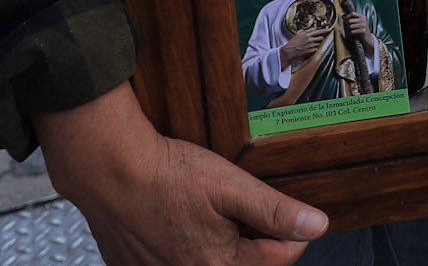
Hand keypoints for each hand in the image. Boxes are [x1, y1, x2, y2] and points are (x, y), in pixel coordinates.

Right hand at [37, 83, 325, 265]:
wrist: (108, 171)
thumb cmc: (167, 176)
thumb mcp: (231, 186)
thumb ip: (276, 211)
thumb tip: (318, 226)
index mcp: (220, 265)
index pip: (282, 257)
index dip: (288, 228)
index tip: (275, 206)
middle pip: (246, 263)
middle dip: (253, 236)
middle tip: (239, 205)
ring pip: (212, 262)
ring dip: (220, 241)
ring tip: (207, 211)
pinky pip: (176, 260)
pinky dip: (185, 245)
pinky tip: (180, 219)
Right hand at [277, 25, 323, 68]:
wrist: (289, 51)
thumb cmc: (292, 43)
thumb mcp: (299, 35)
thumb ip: (306, 31)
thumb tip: (312, 29)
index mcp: (306, 34)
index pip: (318, 30)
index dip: (324, 30)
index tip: (328, 29)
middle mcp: (309, 39)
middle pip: (321, 37)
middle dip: (321, 37)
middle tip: (321, 37)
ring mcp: (310, 45)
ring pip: (319, 43)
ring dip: (317, 43)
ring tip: (312, 44)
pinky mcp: (310, 50)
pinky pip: (316, 49)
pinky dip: (315, 48)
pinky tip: (311, 48)